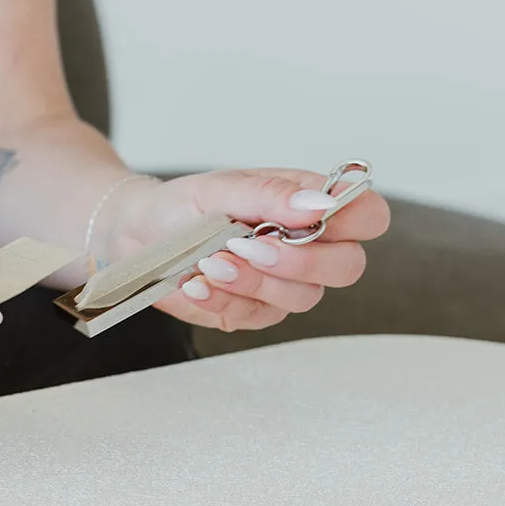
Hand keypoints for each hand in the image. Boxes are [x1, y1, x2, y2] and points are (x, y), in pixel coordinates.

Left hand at [106, 169, 391, 332]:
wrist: (137, 236)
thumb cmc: (183, 205)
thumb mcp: (222, 188)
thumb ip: (271, 194)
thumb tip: (321, 203)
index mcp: (308, 205)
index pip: (368, 216)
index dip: (354, 219)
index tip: (309, 219)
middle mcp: (307, 246)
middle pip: (348, 266)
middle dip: (299, 260)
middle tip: (248, 245)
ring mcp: (284, 283)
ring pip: (303, 297)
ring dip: (254, 280)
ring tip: (211, 260)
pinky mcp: (255, 311)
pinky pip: (258, 317)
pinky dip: (224, 299)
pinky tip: (197, 282)